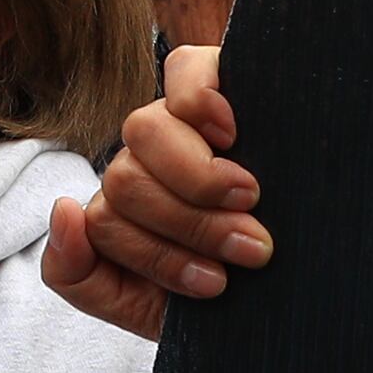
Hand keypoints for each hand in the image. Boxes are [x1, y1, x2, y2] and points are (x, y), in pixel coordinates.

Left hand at [40, 44, 264, 336]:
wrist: (308, 287)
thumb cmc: (234, 291)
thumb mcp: (142, 304)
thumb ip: (79, 275)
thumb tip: (64, 209)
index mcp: (129, 207)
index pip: (103, 222)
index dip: (158, 257)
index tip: (217, 286)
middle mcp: (148, 159)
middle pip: (125, 179)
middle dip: (189, 225)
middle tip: (251, 249)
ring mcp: (180, 118)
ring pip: (144, 130)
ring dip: (200, 180)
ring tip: (254, 204)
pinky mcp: (219, 76)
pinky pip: (182, 68)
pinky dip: (198, 102)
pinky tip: (230, 134)